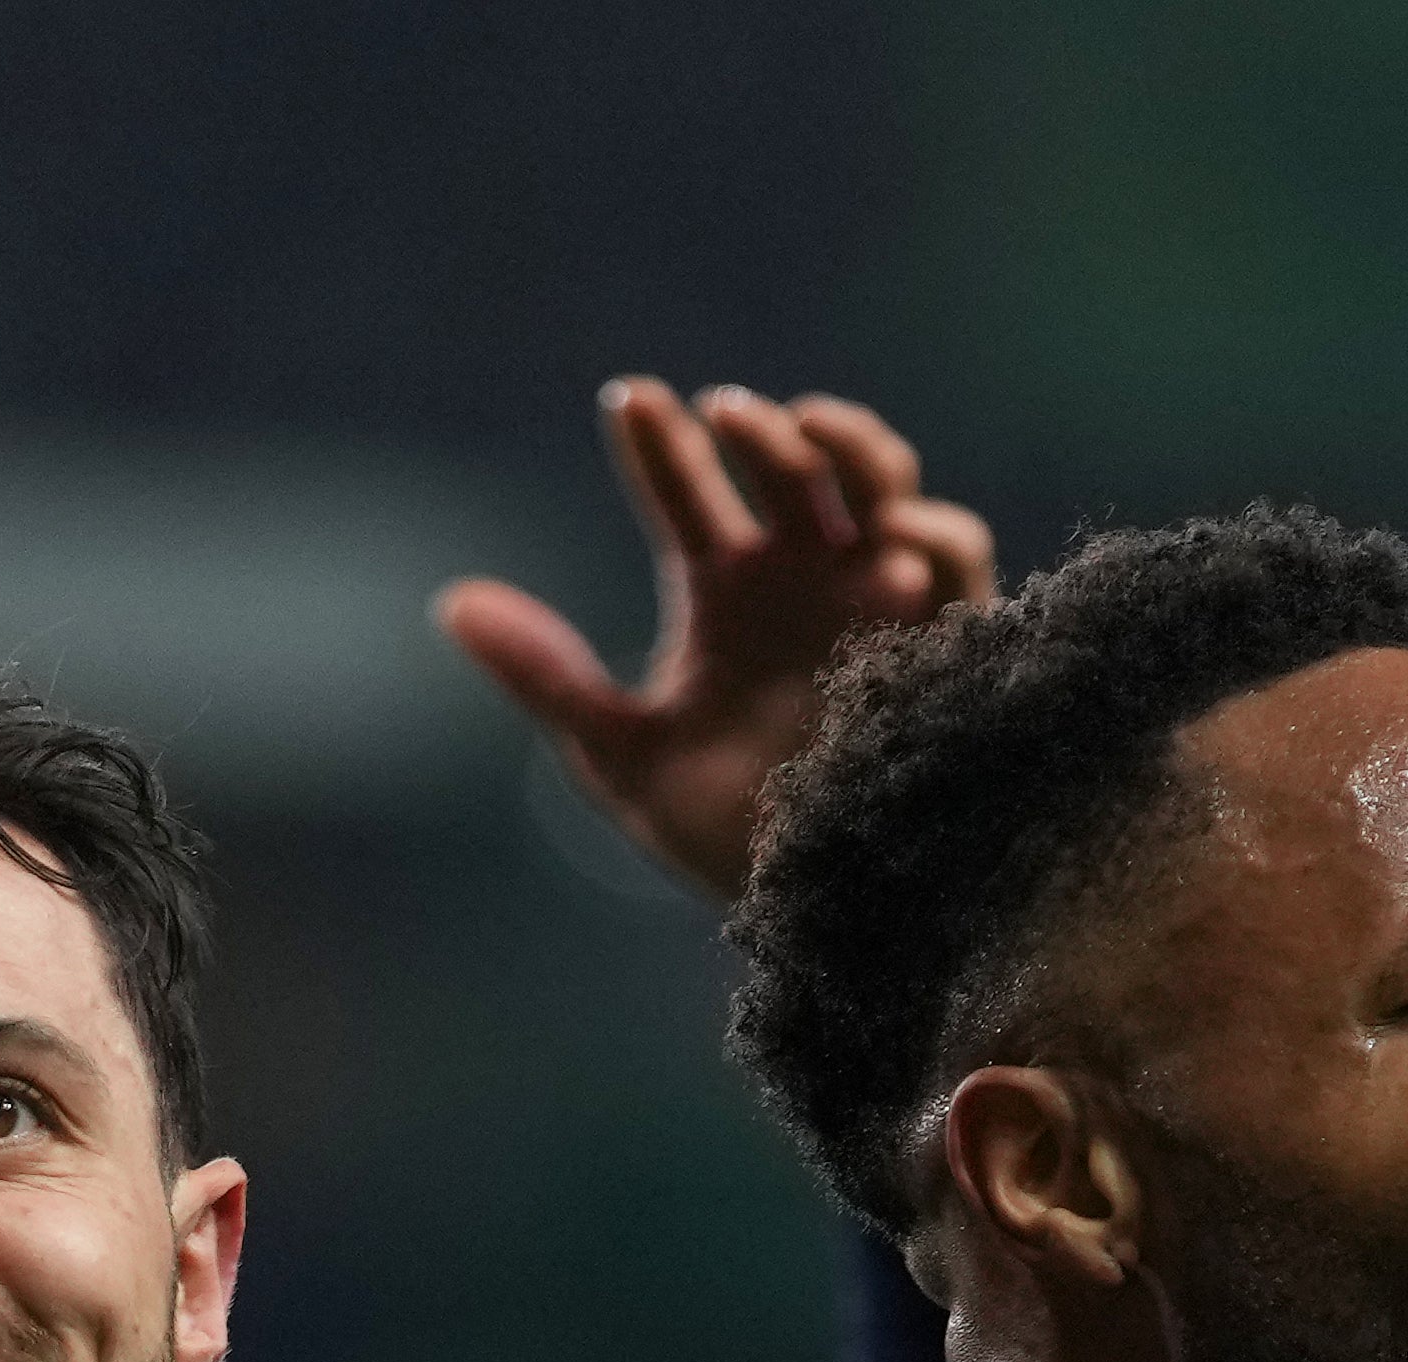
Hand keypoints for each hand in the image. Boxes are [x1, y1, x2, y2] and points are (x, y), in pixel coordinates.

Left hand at [437, 380, 997, 905]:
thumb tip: (451, 605)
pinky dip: (927, 534)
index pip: (689, 492)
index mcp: (728, 591)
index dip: (661, 444)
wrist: (820, 914)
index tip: (630, 401)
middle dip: (762, 433)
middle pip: (792, 466)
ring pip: (880, 485)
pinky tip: (886, 542)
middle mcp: (803, 577)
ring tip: (805, 433)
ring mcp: (877, 597)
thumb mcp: (624, 758)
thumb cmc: (726, 838)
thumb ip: (550, 679)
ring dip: (850, 448)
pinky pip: (955, 558)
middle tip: (725, 416)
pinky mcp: (945, 636)